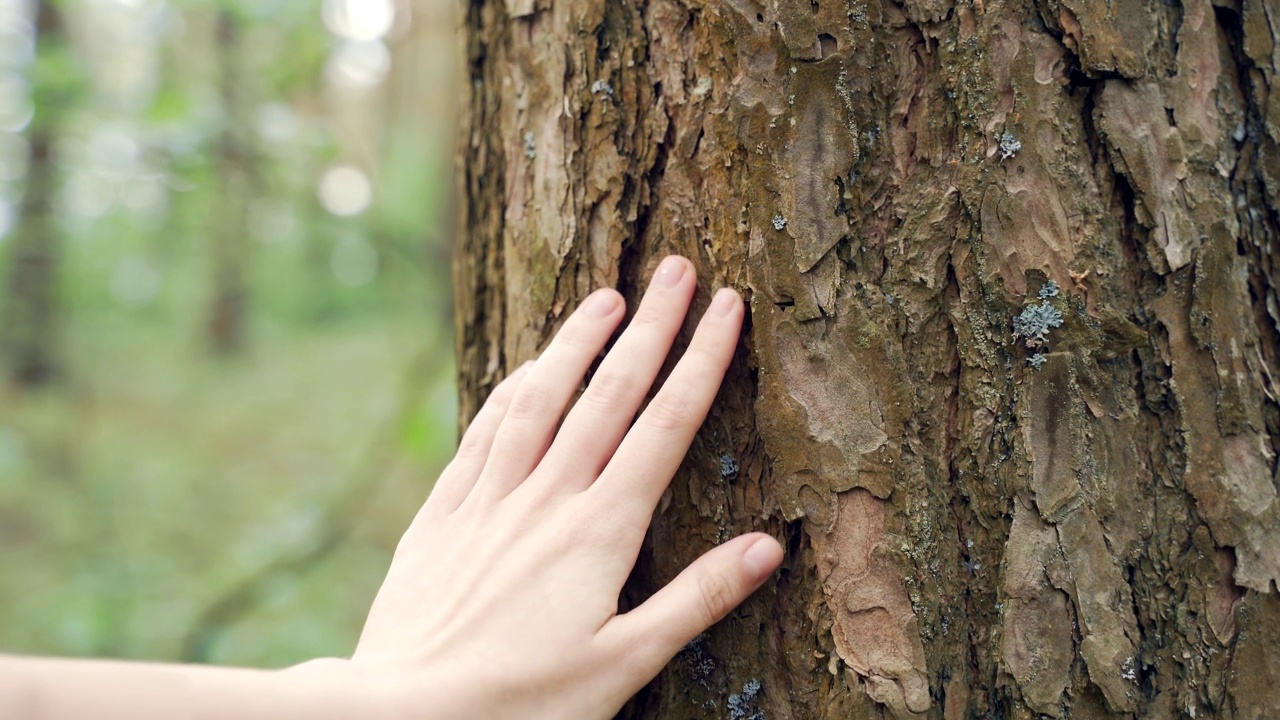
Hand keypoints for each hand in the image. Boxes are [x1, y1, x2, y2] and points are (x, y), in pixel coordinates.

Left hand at [351, 256, 783, 718]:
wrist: (403, 714)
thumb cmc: (522, 704)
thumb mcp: (625, 663)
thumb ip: (698, 599)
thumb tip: (770, 546)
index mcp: (600, 531)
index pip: (665, 426)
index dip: (701, 361)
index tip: (727, 307)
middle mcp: (547, 498)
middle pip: (608, 394)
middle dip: (650, 328)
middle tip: (678, 269)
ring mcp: (489, 500)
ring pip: (540, 398)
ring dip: (577, 342)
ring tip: (606, 295)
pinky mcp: (442, 515)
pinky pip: (482, 432)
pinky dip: (510, 389)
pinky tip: (525, 368)